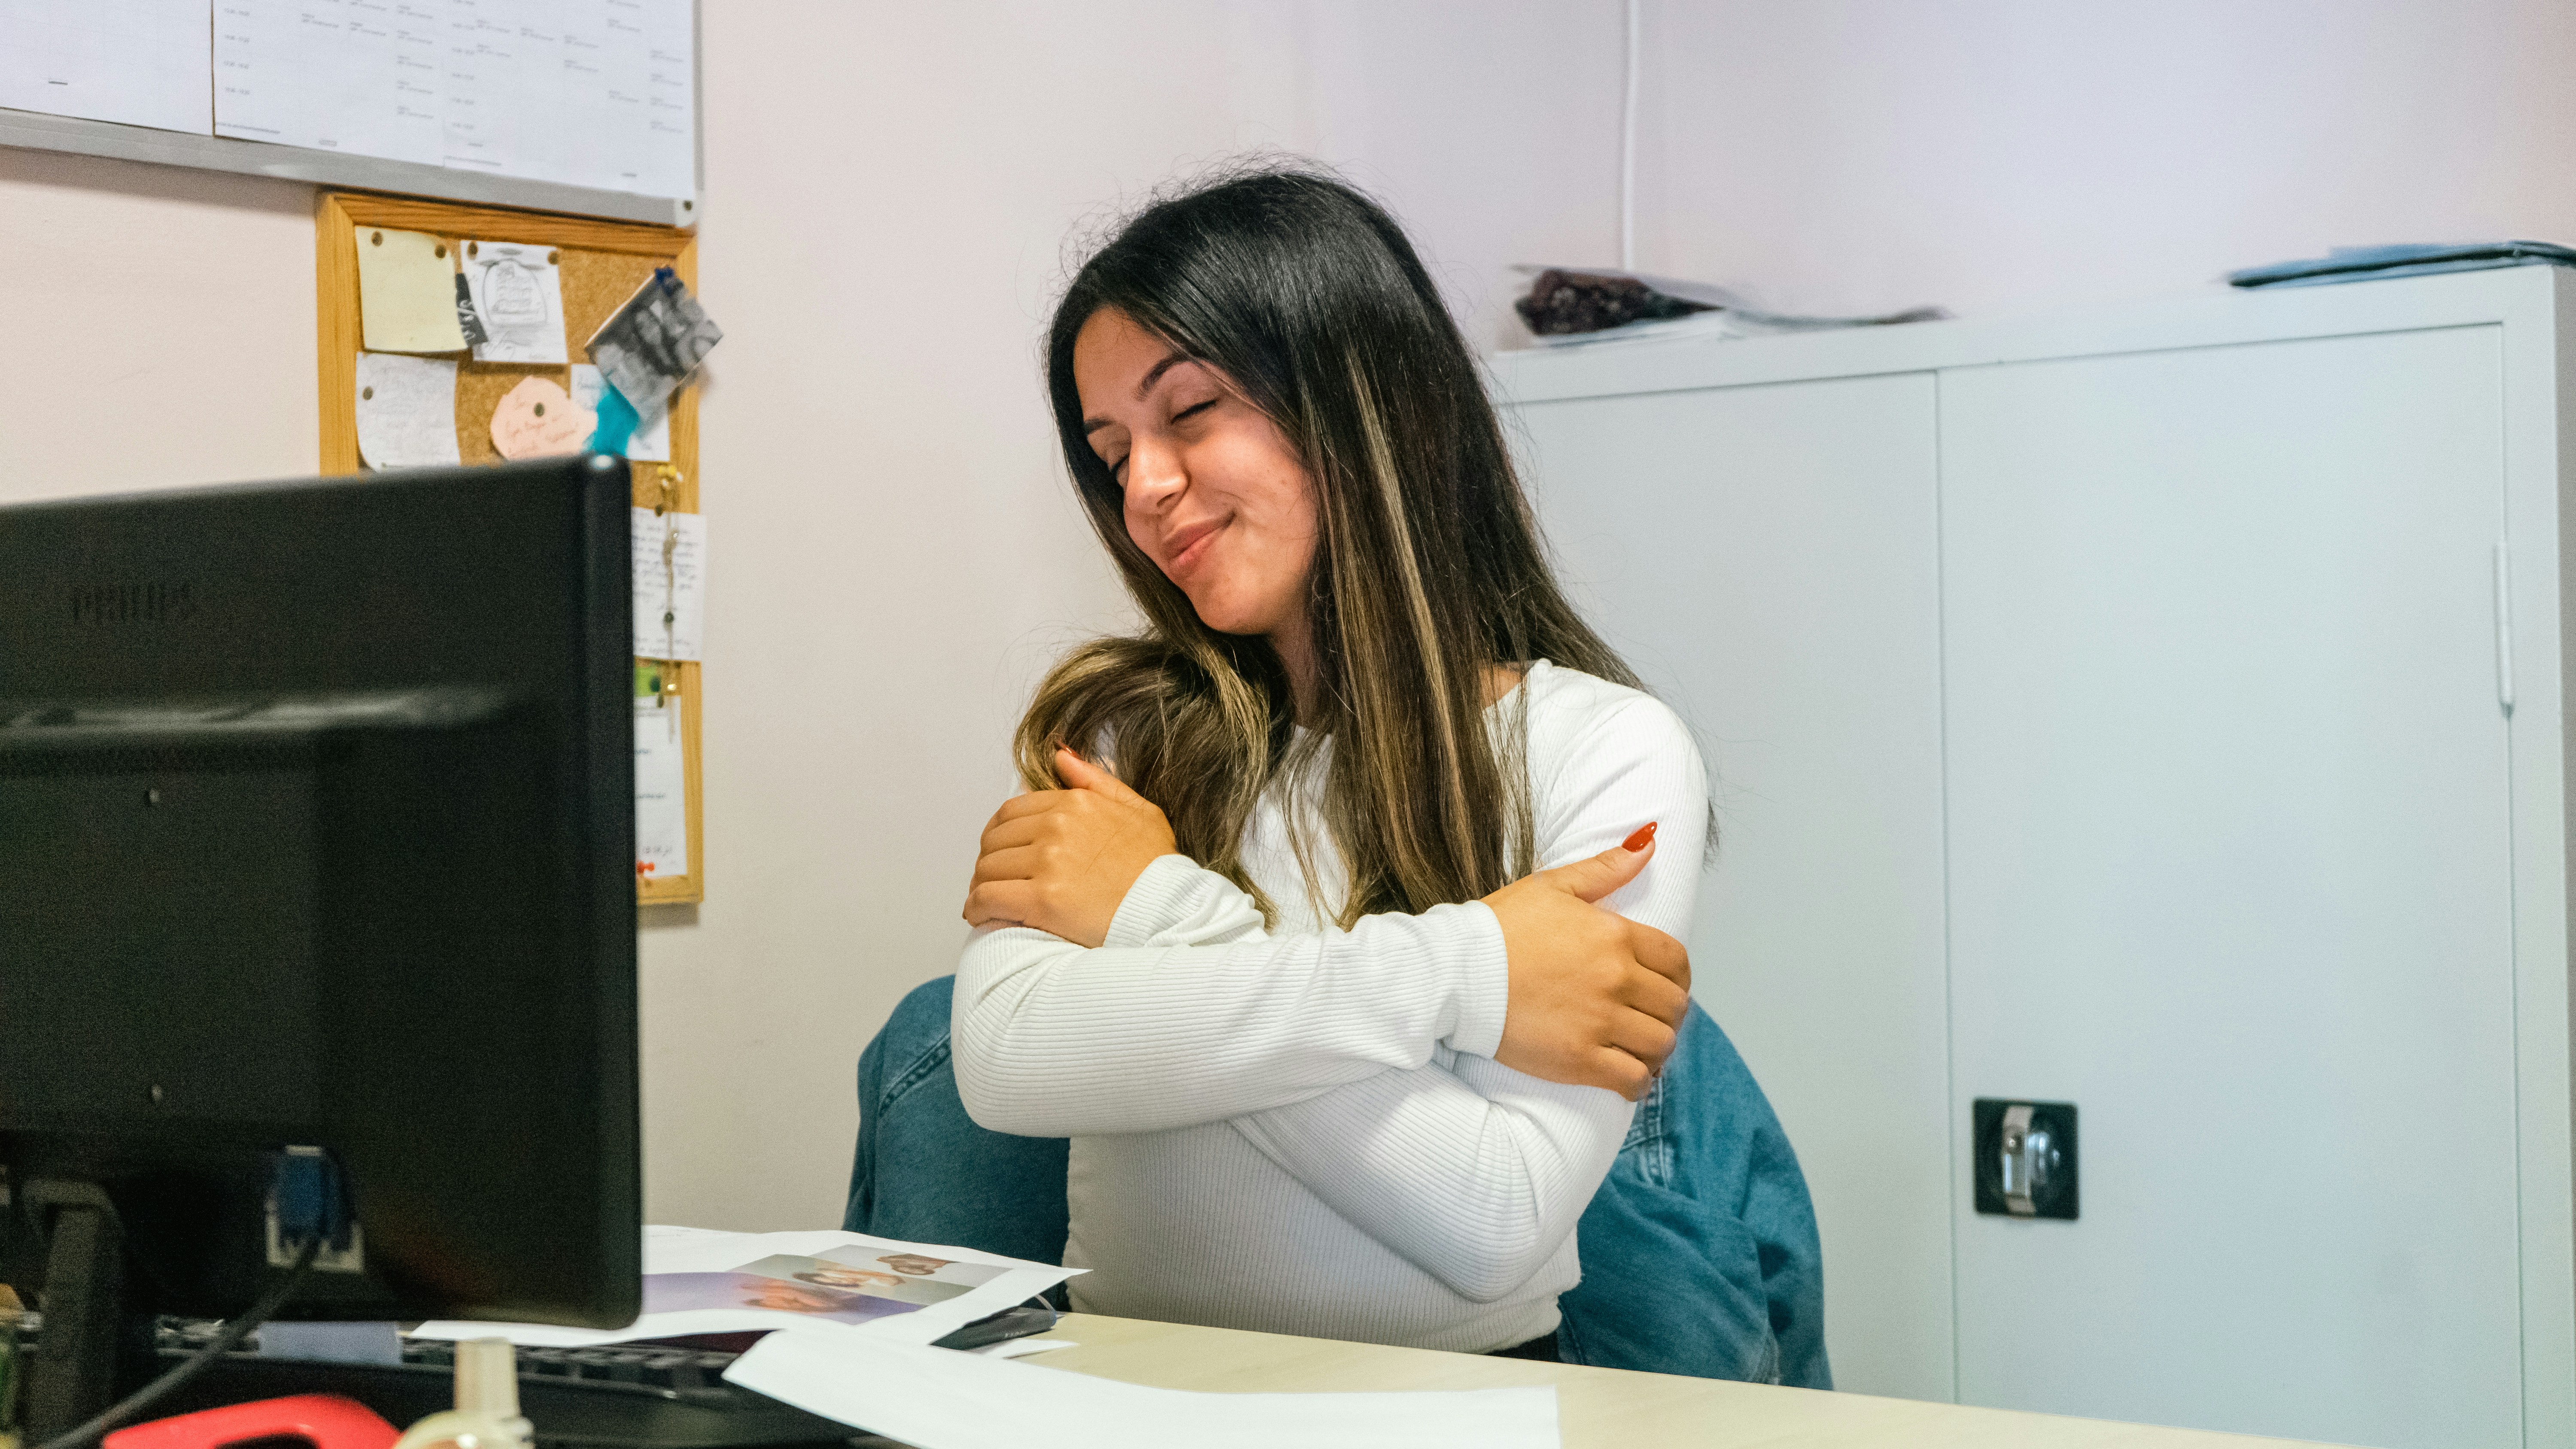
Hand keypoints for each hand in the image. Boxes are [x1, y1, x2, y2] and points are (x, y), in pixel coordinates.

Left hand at [962, 747, 1178, 947]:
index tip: (1001, 853)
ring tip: (986, 902)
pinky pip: (988, 899)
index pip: (1013, 811)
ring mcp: (1048, 864)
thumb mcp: (1139, 812)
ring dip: (980, 886)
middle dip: (989, 861)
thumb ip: (1097, 781)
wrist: (1173, 912)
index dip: (1000, 834)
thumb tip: (1061, 756)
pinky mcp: (1042, 901)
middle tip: (993, 880)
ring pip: (987, 869)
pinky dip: (975, 909)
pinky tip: (979, 917)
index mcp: (1076, 804)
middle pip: (995, 840)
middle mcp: (1057, 828)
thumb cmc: (1158, 868)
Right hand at [1483, 825, 1690, 1100]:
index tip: (1666, 984)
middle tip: (1649, 1016)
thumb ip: (1606, 868)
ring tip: (1640, 1047)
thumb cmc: (1499, 927)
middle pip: (1674, 1005)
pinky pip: (1632, 1079)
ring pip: (1660, 1044)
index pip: (1676, 961)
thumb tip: (1648, 842)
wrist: (1455, 972)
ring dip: (1656, 1048)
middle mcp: (1615, 980)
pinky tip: (1629, 1077)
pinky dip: (1638, 1082)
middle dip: (1667, 1012)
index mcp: (1614, 936)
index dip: (1678, 976)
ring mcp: (1599, 1022)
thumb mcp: (1552, 886)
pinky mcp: (1579, 1060)